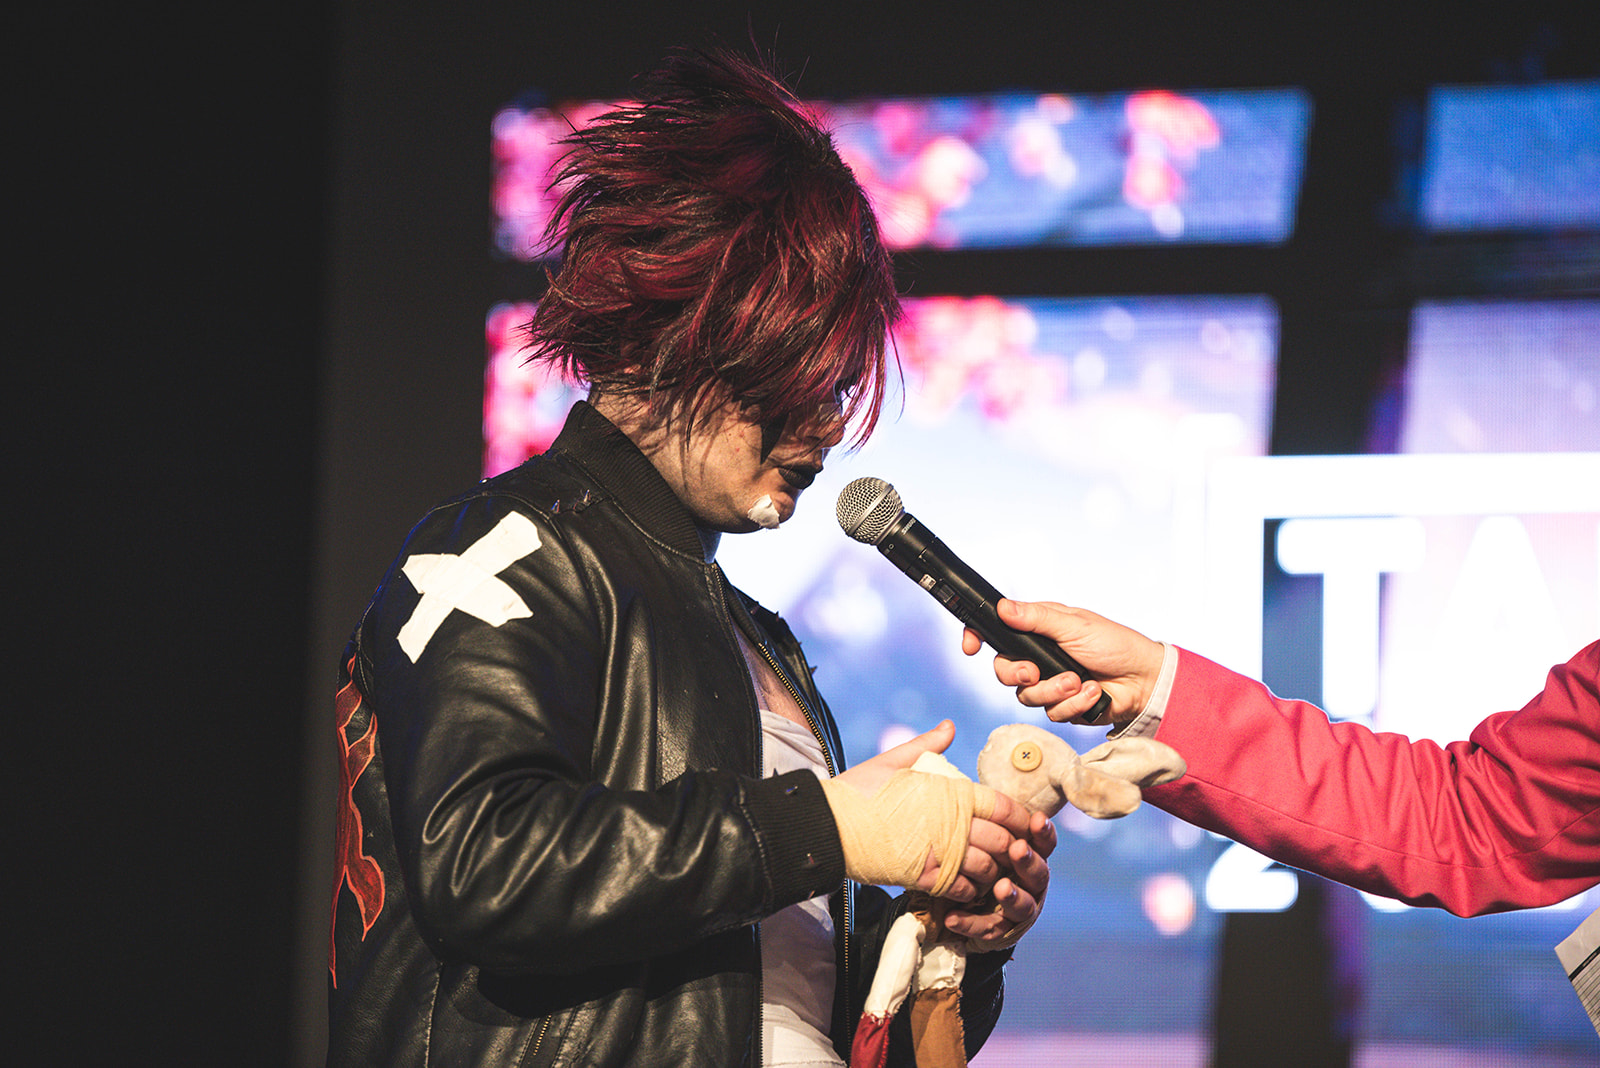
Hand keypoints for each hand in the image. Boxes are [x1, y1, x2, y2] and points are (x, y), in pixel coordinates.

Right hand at [827, 721, 1031, 901]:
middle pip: (1002, 840)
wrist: (828, 825)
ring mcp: (939, 853)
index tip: (1027, 823)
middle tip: (1019, 852)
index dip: (1021, 817)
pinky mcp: (925, 878)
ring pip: (987, 868)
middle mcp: (950, 824)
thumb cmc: (859, 789)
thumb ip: (927, 745)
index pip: (1002, 805)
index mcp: (949, 792)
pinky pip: (964, 888)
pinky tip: (972, 886)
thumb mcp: (893, 760)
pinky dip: (974, 890)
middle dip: (1015, 847)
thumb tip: (949, 726)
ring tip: (999, 872)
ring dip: (997, 872)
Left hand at [941, 808, 1055, 948]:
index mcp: (1030, 856)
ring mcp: (1020, 909)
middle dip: (1029, 861)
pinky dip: (972, 924)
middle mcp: (1031, 884)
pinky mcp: (1000, 931)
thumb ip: (984, 817)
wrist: (965, 904)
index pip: (1044, 844)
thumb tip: (964, 779)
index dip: (1043, 833)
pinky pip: (989, 929)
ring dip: (1013, 896)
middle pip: (1039, 874)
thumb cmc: (977, 858)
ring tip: (999, 887)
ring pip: (1024, 906)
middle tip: (1017, 849)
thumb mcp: (982, 837)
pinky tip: (954, 918)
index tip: (1037, 820)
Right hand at [962, 600, 1163, 725]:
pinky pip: (1051, 713)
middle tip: (1033, 673)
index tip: (970, 647)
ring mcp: (1050, 683)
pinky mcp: (1063, 706)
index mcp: (1039, 631)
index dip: (978, 637)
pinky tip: (1092, 693)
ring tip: (1079, 681)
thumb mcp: (1075, 625)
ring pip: (1026, 696)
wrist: (1144, 681)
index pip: (998, 632)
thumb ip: (1036, 619)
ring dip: (1054, 691)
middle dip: (1017, 674)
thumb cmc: (1115, 644)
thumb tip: (1003, 607)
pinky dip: (1073, 704)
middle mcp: (1039, 657)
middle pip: (1004, 670)